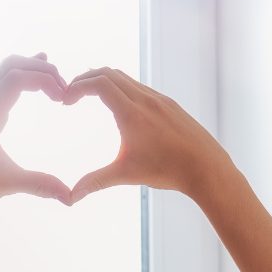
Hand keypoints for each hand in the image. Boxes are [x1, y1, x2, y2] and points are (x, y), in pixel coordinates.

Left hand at [0, 53, 71, 213]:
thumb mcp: (3, 184)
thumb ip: (38, 185)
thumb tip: (69, 197)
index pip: (18, 77)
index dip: (45, 80)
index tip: (62, 98)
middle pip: (12, 65)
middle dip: (40, 70)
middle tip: (62, 89)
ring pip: (3, 72)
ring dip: (29, 71)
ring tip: (54, 79)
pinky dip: (18, 79)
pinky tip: (29, 84)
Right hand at [61, 68, 235, 202]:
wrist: (206, 167)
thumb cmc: (167, 170)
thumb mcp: (125, 175)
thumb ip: (95, 182)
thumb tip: (71, 198)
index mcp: (131, 112)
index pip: (98, 83)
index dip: (77, 87)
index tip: (65, 101)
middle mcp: (145, 99)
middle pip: (109, 73)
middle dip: (85, 80)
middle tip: (71, 94)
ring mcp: (159, 99)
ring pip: (126, 78)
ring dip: (104, 81)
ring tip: (90, 96)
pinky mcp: (169, 104)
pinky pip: (140, 87)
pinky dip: (122, 88)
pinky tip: (119, 106)